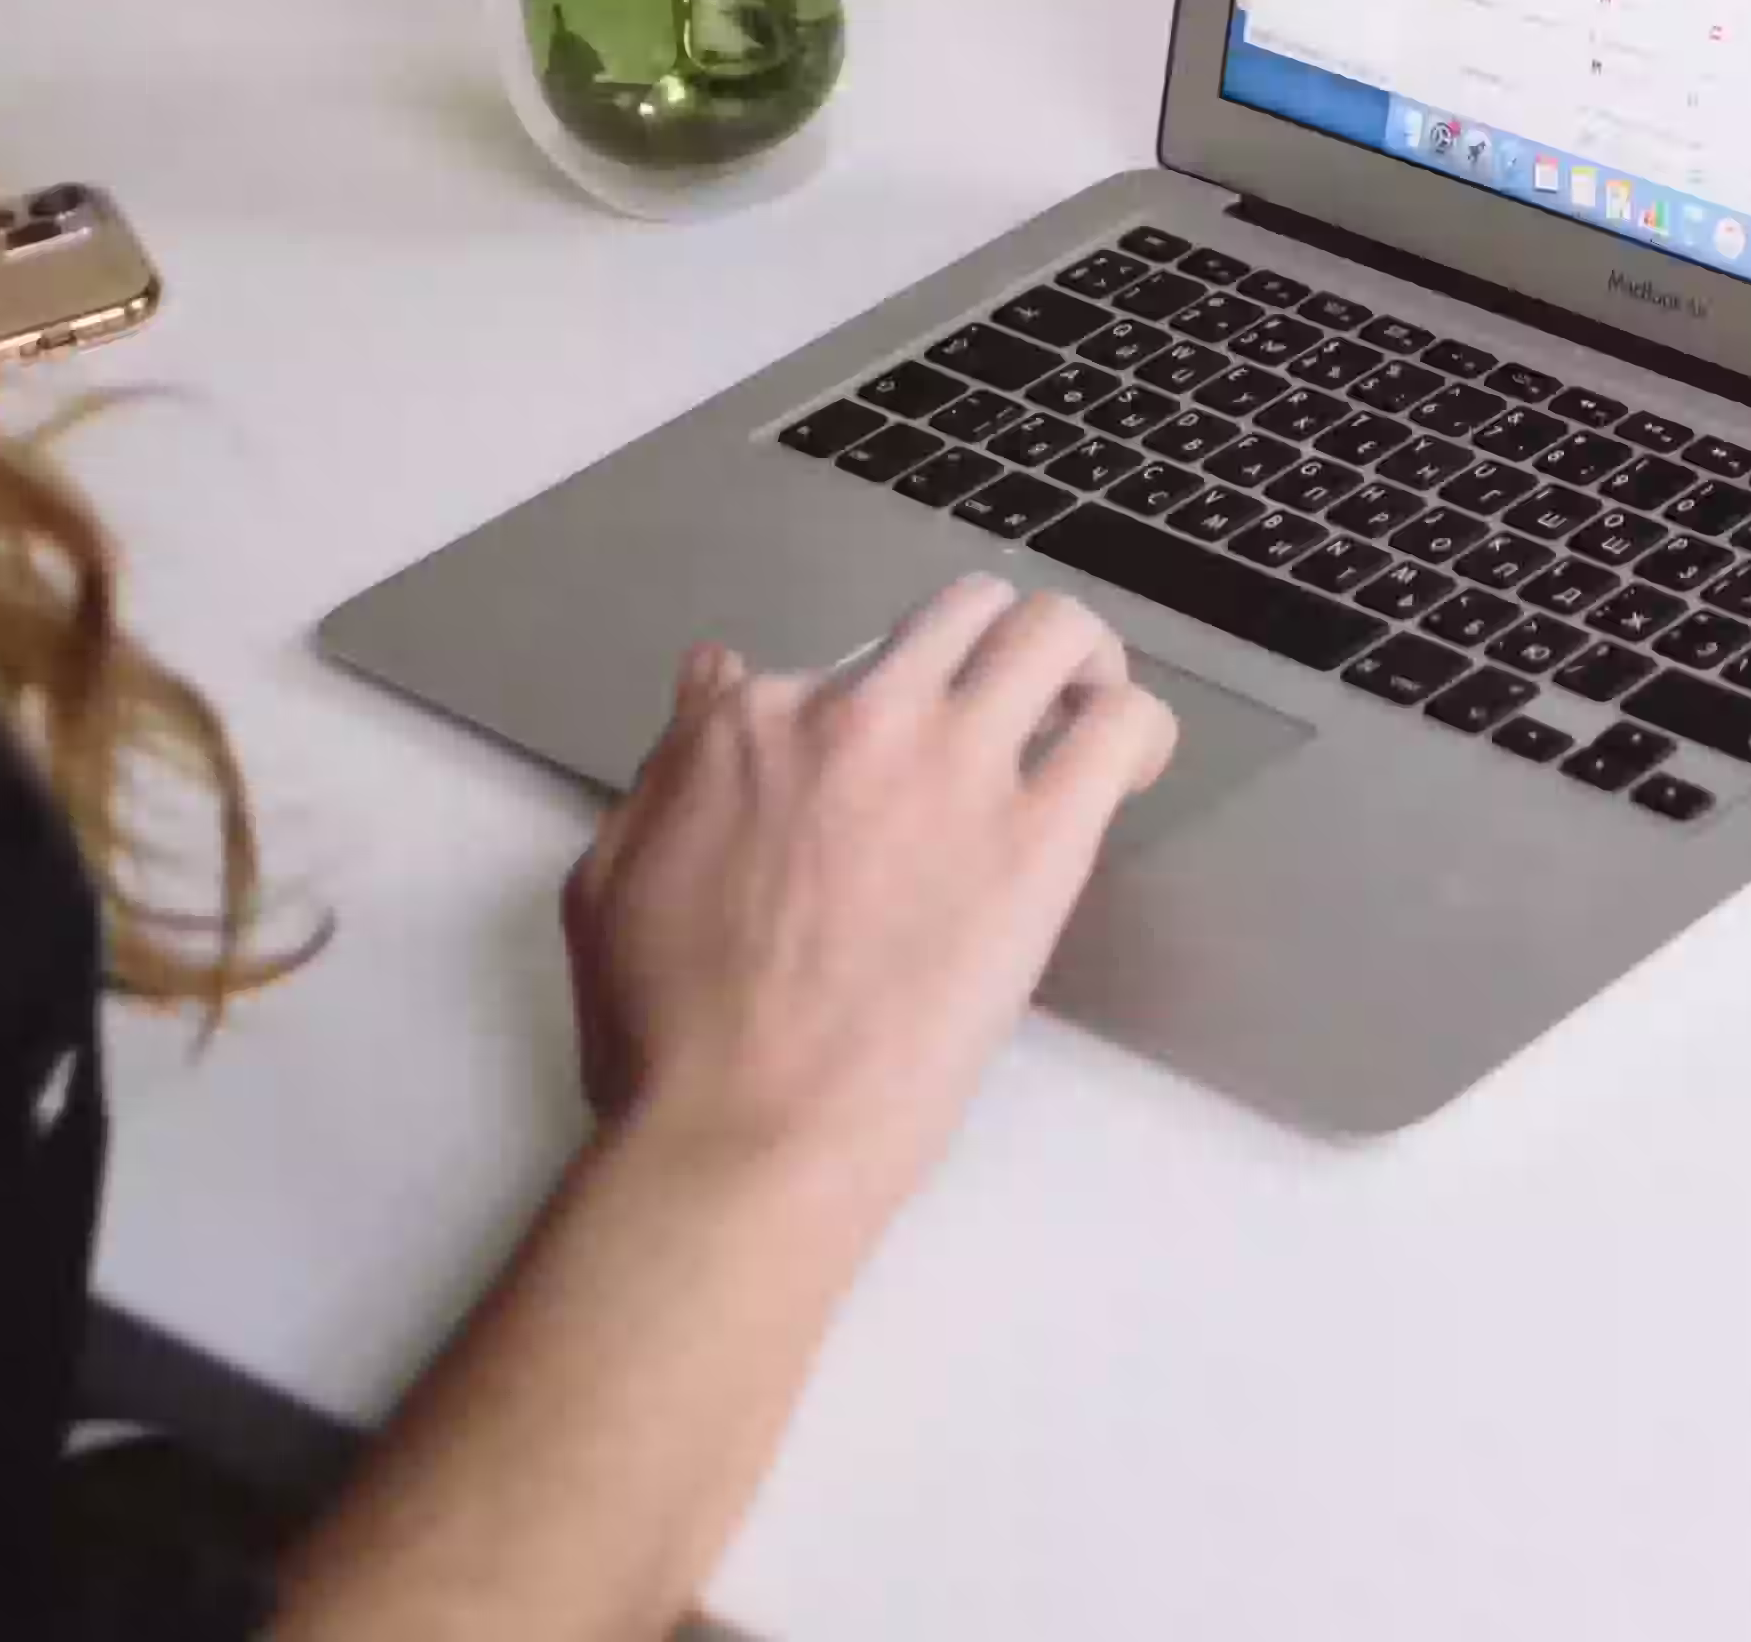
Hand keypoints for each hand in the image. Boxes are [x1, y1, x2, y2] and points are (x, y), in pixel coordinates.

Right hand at [558, 579, 1177, 1225]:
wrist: (744, 1134)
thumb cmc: (669, 1041)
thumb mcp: (611, 880)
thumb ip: (671, 766)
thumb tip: (708, 681)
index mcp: (749, 725)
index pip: (838, 662)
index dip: (871, 714)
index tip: (885, 767)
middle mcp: (858, 715)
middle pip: (963, 615)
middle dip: (994, 650)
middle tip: (1016, 708)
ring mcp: (953, 766)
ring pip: (1055, 632)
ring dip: (1082, 663)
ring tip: (1087, 716)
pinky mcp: (1041, 836)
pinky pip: (1122, 724)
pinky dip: (1138, 730)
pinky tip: (1126, 772)